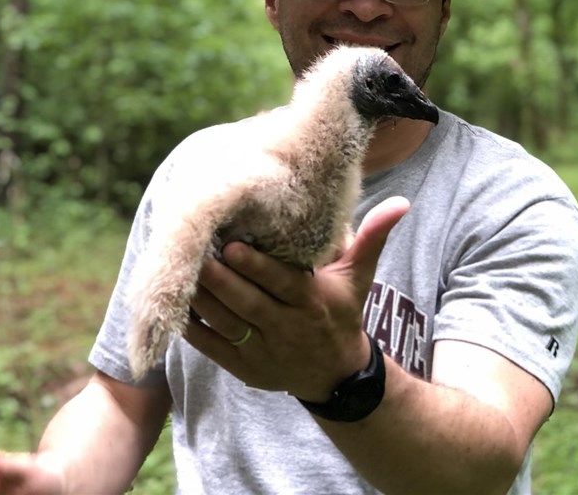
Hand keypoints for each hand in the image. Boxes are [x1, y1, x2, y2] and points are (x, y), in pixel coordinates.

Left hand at [183, 196, 409, 400]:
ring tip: (181, 274)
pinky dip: (193, 329)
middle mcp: (288, 329)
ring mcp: (264, 353)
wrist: (336, 375)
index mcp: (313, 302)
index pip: (282, 284)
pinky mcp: (244, 369)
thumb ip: (372, 237)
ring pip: (226, 325)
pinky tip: (176, 305)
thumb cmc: (342, 312)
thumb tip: (400, 202)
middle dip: (220, 280)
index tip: (232, 244)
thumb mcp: (359, 276)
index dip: (256, 266)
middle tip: (196, 254)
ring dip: (202, 301)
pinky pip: (213, 348)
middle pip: (248, 304)